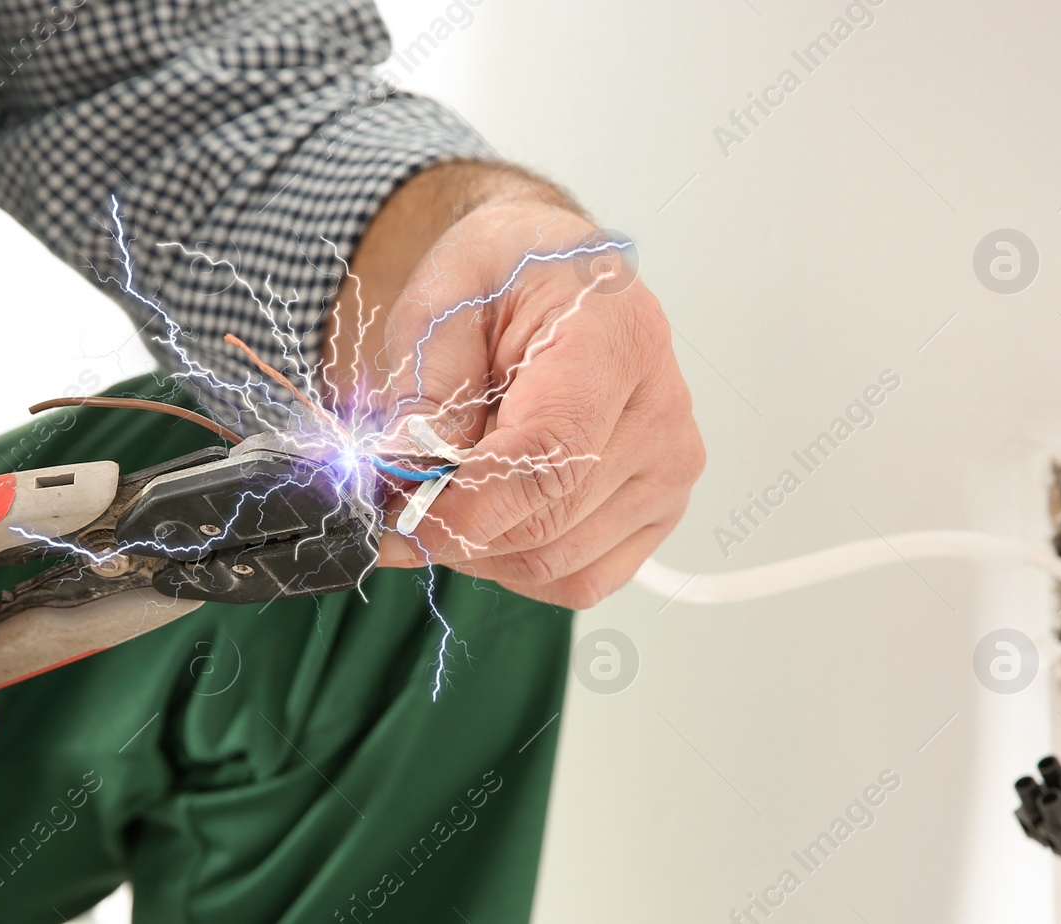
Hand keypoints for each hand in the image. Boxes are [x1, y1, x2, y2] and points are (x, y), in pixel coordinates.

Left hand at [327, 165, 703, 607]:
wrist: (554, 275)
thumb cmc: (502, 278)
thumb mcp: (440, 303)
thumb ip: (424, 390)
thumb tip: (403, 473)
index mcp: (616, 338)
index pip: (551, 452)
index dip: (468, 505)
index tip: (397, 521)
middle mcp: (661, 410)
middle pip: (549, 518)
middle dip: (455, 529)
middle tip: (392, 509)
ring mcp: (668, 468)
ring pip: (556, 560)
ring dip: (479, 549)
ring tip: (441, 498)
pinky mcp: (658, 510)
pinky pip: (581, 579)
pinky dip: (518, 566)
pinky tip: (490, 520)